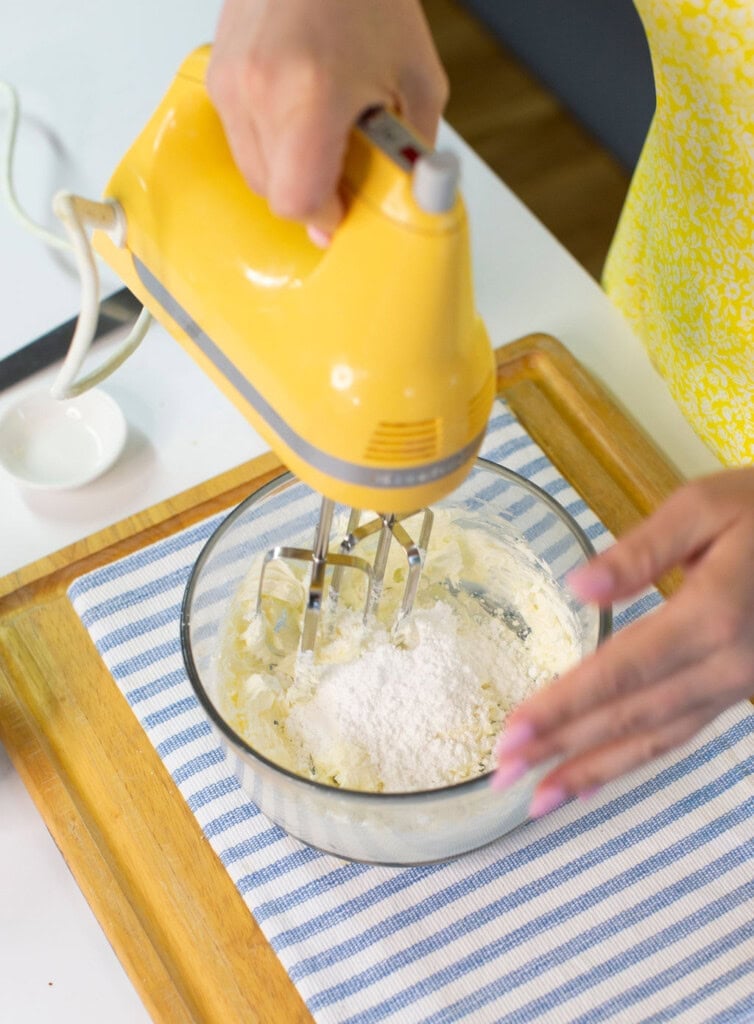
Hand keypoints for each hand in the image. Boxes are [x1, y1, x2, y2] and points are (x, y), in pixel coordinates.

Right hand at [207, 0, 447, 242]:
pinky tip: (299, 107)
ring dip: (289, 166)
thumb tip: (412, 201)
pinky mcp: (218, 73)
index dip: (324, 216)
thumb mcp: (417, 79)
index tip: (344, 208)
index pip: (297, 200)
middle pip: (272, 192)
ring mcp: (231, 80)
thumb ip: (413, 152)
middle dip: (309, 190)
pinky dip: (271, 138)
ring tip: (323, 127)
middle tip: (342, 162)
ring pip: (252, 168)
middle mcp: (258, 89)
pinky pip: (241, 135)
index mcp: (310, 94)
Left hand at [493, 466, 753, 817]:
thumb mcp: (705, 508)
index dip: (564, 707)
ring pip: (657, 739)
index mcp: (710, 615)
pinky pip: (682, 734)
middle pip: (631, 716)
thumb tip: (578, 587)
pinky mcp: (740, 690)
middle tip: (505, 776)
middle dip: (563, 749)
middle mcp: (725, 665)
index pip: (620, 672)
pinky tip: (598, 774)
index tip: (513, 734)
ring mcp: (737, 685)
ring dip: (594, 770)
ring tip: (540, 798)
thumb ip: (641, 551)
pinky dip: (636, 760)